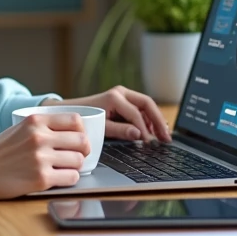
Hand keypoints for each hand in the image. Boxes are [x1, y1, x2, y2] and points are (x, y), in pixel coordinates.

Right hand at [0, 112, 89, 199]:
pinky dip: (69, 179)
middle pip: (82, 141)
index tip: (78, 139)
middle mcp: (40, 137)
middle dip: (83, 150)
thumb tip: (73, 134)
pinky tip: (58, 178)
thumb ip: (43, 127)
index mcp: (35, 121)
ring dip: (75, 166)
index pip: (75, 120)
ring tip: (64, 168)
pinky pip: (71, 178)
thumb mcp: (20, 128)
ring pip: (79, 161)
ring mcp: (41, 158)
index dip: (82, 131)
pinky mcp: (41, 178)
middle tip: (76, 156)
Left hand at [44, 87, 170, 142]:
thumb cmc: (84, 119)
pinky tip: (153, 131)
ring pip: (146, 105)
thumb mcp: (101, 128)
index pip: (135, 113)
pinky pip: (140, 109)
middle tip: (166, 137)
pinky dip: (148, 119)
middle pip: (147, 104)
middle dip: (158, 121)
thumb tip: (139, 135)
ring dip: (155, 120)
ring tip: (163, 136)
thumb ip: (120, 131)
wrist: (70, 111)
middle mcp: (121, 92)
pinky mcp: (123, 100)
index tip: (150, 142)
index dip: (145, 129)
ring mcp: (123, 95)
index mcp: (115, 97)